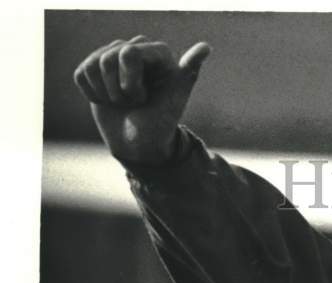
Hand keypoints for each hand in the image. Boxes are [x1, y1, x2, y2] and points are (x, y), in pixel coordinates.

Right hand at [73, 36, 211, 164]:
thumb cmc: (160, 123)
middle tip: (135, 102)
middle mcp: (136, 49)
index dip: (130, 83)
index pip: (128, 53)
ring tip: (123, 102)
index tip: (144, 99)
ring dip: (107, 94)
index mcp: (158, 53)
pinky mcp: (94, 69)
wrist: (138, 144)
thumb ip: (188, 72)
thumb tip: (206, 46)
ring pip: (93, 66)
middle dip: (119, 90)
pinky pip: (81, 74)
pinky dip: (93, 94)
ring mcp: (113, 57)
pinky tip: (108, 101)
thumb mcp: (174, 100)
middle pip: (108, 59)